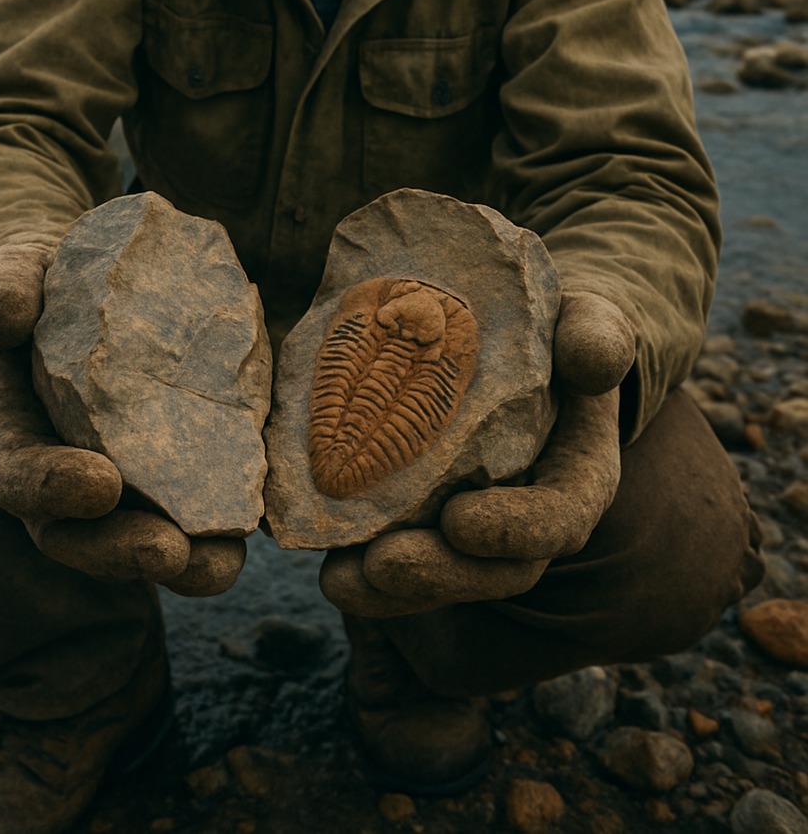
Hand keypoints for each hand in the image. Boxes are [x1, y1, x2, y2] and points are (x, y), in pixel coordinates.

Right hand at [0, 243, 245, 593]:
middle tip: (168, 551)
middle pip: (77, 537)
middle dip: (121, 551)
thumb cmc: (48, 281)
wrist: (99, 282)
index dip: (48, 489)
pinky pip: (195, 519)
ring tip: (222, 564)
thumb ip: (3, 287)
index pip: (14, 476)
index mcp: (10, 432)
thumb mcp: (18, 270)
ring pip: (140, 544)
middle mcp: (59, 478)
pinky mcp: (175, 479)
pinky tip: (256, 531)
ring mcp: (120, 489)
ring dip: (183, 565)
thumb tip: (4, 315)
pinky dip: (223, 533)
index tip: (100, 484)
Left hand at [319, 290, 633, 616]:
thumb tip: (589, 356)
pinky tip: (322, 564)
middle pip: (490, 573)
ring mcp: (476, 536)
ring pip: (439, 581)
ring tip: (338, 579)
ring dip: (388, 592)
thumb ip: (598, 338)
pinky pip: (399, 564)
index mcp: (577, 480)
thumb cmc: (556, 336)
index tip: (458, 520)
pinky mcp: (429, 530)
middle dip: (435, 576)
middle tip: (379, 565)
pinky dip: (362, 572)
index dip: (511, 530)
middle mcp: (530, 524)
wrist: (521, 350)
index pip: (556, 522)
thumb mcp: (586, 326)